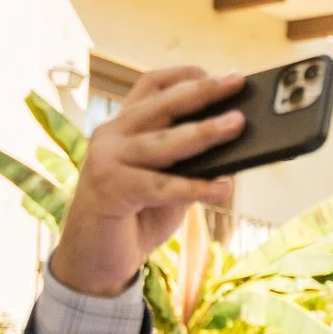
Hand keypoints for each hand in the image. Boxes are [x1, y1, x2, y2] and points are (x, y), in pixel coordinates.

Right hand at [49, 68, 246, 296]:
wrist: (95, 260)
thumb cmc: (136, 216)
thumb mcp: (170, 184)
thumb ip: (193, 164)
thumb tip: (237, 148)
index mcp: (124, 126)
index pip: (150, 86)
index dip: (183, 75)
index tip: (218, 74)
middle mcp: (111, 136)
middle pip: (161, 105)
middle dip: (202, 92)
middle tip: (237, 82)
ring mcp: (107, 160)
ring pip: (162, 141)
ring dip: (204, 132)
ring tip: (237, 125)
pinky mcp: (109, 189)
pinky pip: (161, 185)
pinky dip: (195, 187)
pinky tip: (224, 188)